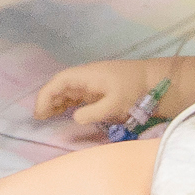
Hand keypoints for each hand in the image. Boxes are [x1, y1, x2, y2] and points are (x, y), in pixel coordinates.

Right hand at [35, 58, 169, 129]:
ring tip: (46, 119)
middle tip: (40, 119)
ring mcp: (91, 83)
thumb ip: (93, 112)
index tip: (39, 112)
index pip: (59, 81)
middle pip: (59, 86)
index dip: (46, 95)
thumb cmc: (134, 90)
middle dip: (47, 100)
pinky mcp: (98, 91)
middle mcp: (85, 77)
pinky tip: (62, 114)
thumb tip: (74, 118)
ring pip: (66, 91)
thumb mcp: (114, 103)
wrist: (155, 82)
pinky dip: (66, 104)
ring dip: (55, 103)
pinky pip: (76, 96)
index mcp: (86, 75)